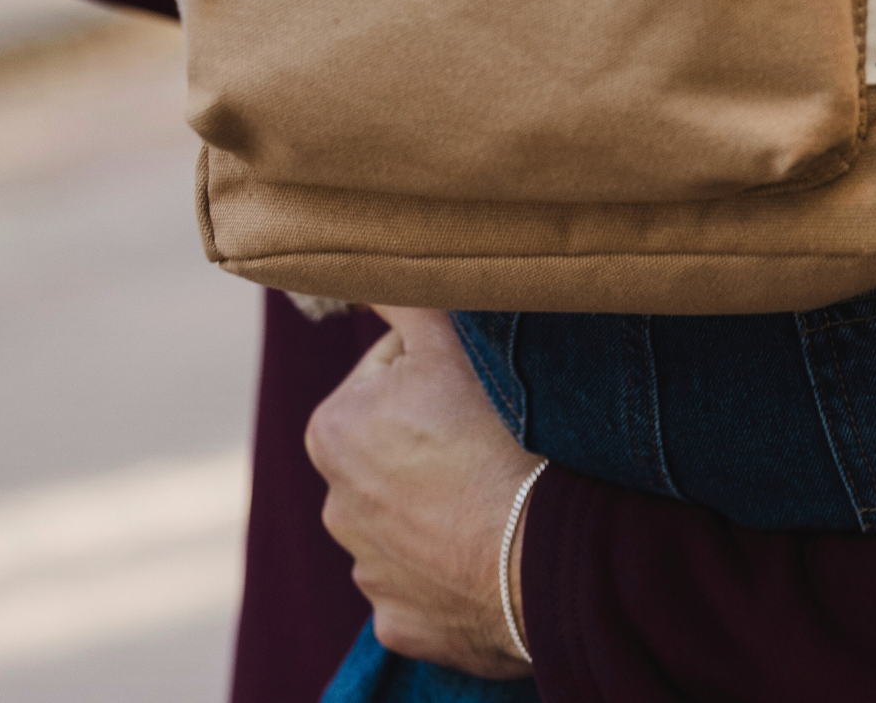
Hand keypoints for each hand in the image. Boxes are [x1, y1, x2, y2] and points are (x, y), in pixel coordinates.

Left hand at [306, 305, 540, 677]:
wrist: (543, 553)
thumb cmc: (494, 436)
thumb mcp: (446, 340)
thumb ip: (398, 293)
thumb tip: (363, 254)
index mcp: (331, 431)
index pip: (390, 372)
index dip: (440, 369)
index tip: (478, 387)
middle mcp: (335, 506)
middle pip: (396, 445)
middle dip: (435, 436)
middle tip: (491, 435)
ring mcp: (369, 571)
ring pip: (411, 511)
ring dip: (444, 498)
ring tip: (496, 489)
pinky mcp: (401, 621)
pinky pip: (427, 578)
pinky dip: (453, 562)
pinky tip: (487, 546)